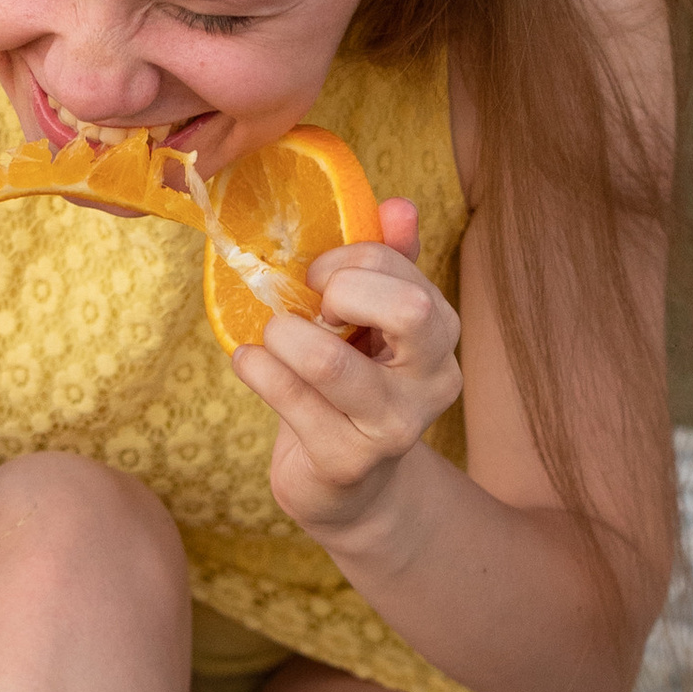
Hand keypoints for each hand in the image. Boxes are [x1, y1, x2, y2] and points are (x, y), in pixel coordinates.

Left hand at [231, 197, 460, 544]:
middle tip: (308, 307)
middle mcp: (435, 381)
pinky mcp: (348, 462)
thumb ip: (387, 262)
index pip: (404, 272)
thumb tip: (399, 205)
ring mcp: (395, 427)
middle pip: (407, 310)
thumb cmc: (352, 386)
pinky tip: (250, 364)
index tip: (316, 276)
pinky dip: (257, 370)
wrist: (348, 486)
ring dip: (283, 335)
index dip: (348, 259)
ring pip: (330, 361)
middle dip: (339, 290)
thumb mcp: (371, 322)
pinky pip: (290, 399)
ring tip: (270, 338)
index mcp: (441, 334)